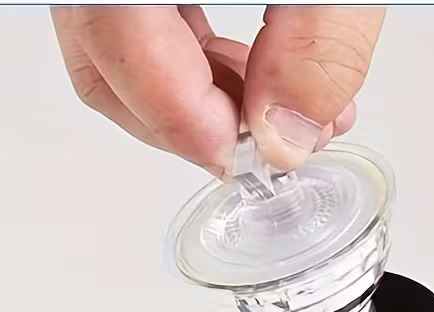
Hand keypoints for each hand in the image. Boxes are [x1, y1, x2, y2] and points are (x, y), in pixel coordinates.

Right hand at [51, 6, 384, 173]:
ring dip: (206, 101)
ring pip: (120, 55)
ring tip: (290, 106)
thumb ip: (318, 45)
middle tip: (274, 140)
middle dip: (198, 128)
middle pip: (108, 70)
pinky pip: (144, 24)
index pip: (123, 56)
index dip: (194, 125)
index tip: (259, 157)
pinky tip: (263, 68)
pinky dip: (199, 62)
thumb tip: (289, 136)